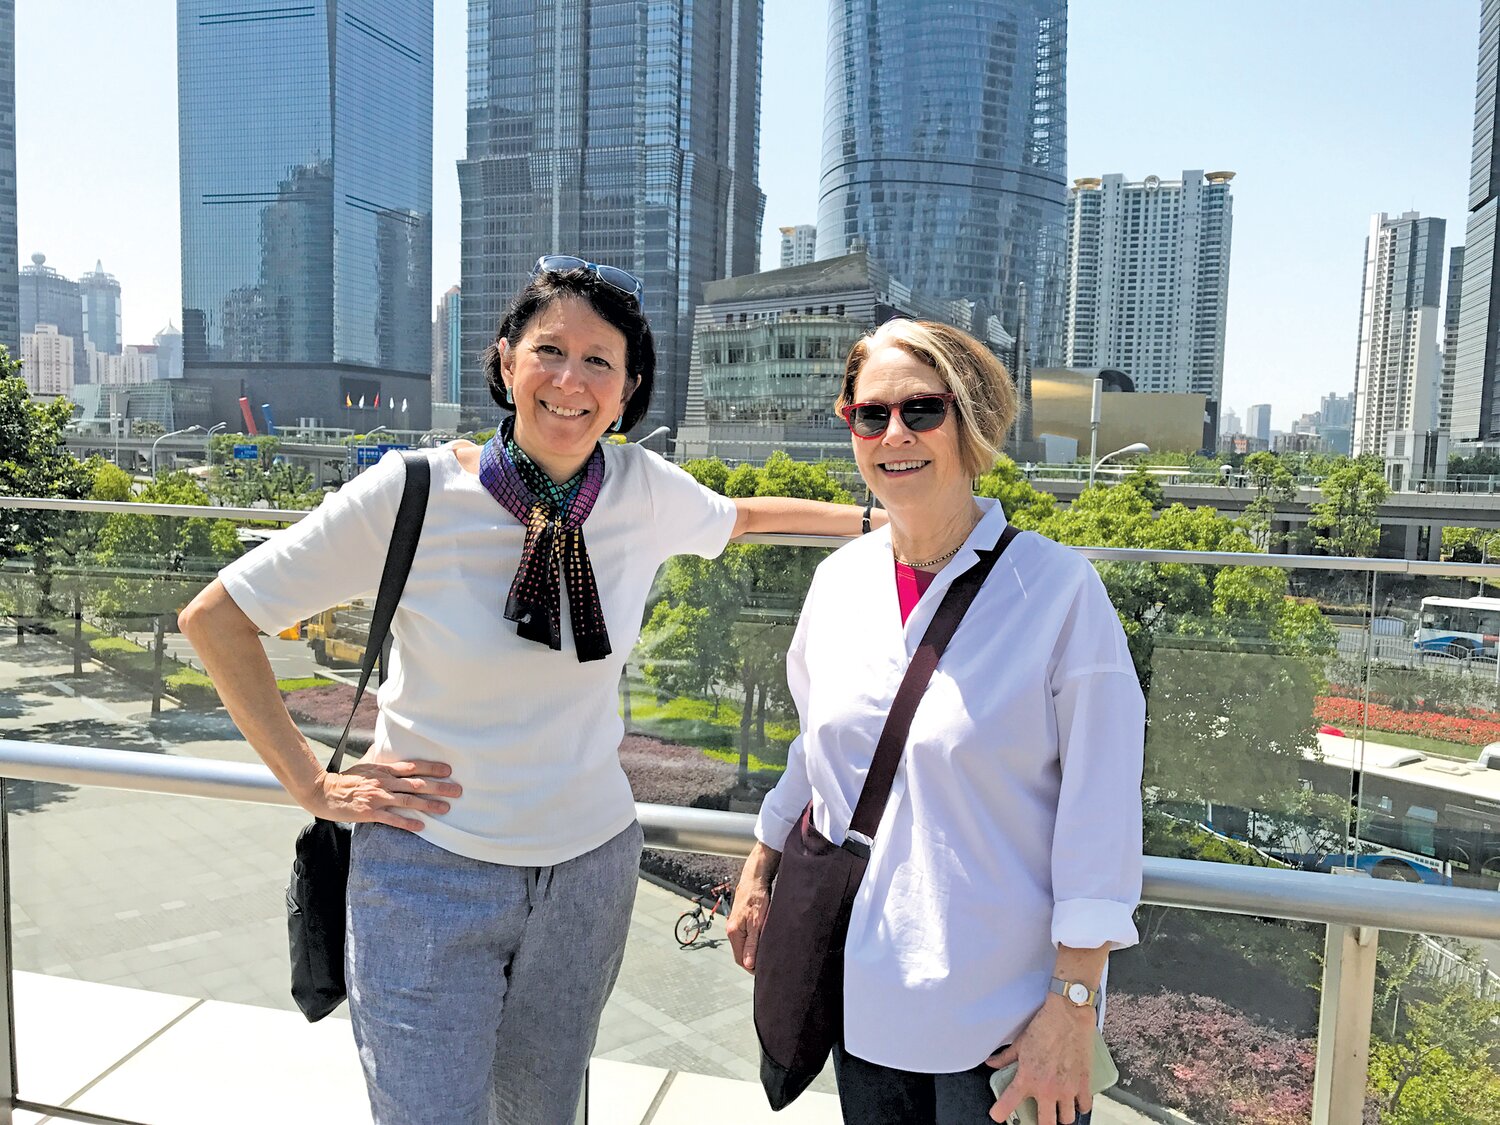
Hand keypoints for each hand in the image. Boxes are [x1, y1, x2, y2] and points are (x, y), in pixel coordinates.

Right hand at [298, 759, 460, 831]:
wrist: (324, 792)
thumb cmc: (346, 779)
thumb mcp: (366, 765)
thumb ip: (381, 760)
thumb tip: (391, 751)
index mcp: (384, 770)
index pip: (413, 767)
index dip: (431, 768)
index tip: (448, 770)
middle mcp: (384, 782)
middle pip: (417, 784)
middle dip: (439, 787)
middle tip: (457, 790)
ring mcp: (378, 797)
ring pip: (409, 800)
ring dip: (429, 805)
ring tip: (446, 808)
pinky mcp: (370, 812)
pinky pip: (393, 818)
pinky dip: (407, 822)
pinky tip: (421, 826)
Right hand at [725, 877, 771, 972]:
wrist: (754, 879)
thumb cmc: (756, 897)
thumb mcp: (757, 923)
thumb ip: (752, 944)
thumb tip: (748, 964)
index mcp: (733, 932)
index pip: (740, 959)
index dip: (751, 967)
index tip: (764, 971)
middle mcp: (731, 929)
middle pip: (741, 953)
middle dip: (753, 960)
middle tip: (768, 963)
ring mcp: (735, 924)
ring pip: (744, 944)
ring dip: (754, 950)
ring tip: (767, 951)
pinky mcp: (740, 920)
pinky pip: (746, 936)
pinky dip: (753, 941)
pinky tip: (763, 939)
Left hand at [986, 996, 1094, 1124]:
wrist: (1069, 1014)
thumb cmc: (1045, 1026)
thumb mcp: (1020, 1042)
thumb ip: (1005, 1057)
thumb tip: (991, 1063)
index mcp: (1028, 1078)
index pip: (1009, 1104)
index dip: (1000, 1113)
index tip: (998, 1116)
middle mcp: (1047, 1088)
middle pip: (1045, 1124)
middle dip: (1040, 1124)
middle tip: (1038, 1117)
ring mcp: (1067, 1088)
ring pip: (1066, 1119)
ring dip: (1061, 1116)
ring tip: (1058, 1109)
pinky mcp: (1083, 1083)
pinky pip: (1084, 1106)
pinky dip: (1080, 1106)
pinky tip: (1075, 1100)